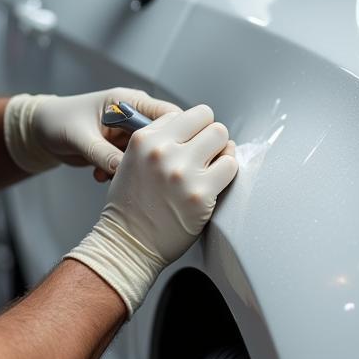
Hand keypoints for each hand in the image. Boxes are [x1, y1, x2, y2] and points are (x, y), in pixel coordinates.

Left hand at [3, 88, 181, 176]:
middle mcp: (132, 116)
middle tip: (139, 174)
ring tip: (109, 176)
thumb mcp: (80, 137)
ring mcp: (127, 134)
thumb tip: (125, 171)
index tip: (172, 155)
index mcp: (128, 101)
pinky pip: (131, 164)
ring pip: (147, 155)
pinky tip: (100, 176)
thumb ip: (103, 154)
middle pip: (161, 137)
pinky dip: (120, 173)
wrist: (39, 132)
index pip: (167, 113)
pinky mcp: (120, 149)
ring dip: (132, 169)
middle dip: (152, 157)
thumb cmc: (57, 122)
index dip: (176, 133)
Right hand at [64, 105, 239, 313]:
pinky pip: (230, 166)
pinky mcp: (201, 194)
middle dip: (209, 136)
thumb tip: (194, 128)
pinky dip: (227, 171)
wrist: (128, 244)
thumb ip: (159, 140)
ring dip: (221, 151)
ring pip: (222, 137)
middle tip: (206, 153)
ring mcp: (182, 172)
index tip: (192, 141)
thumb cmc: (130, 206)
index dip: (192, 128)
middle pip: (207, 120)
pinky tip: (216, 180)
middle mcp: (162, 151)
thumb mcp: (131, 160)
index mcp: (144, 140)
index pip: (185, 114)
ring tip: (212, 165)